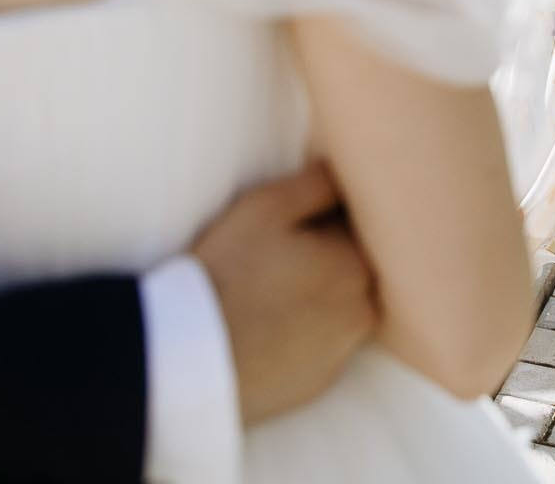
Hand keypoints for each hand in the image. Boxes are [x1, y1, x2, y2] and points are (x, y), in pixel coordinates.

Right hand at [191, 162, 376, 424]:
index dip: (329, 214)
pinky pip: (324, 344)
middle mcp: (364, 308)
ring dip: (321, 293)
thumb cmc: (229, 271)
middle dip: (329, 253)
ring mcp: (344, 350)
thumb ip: (318, 183)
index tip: (299, 218)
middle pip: (355, 266)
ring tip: (274, 288)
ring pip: (343, 306)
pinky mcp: (321, 381)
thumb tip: (345, 174)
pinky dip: (308, 331)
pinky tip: (272, 323)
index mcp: (357, 261)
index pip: (360, 225)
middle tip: (282, 251)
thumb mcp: (266, 206)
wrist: (191, 356)